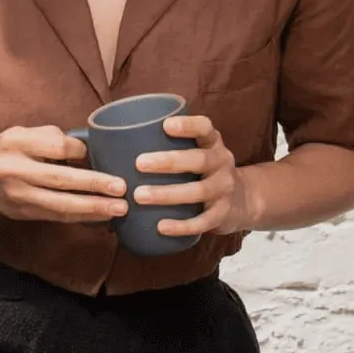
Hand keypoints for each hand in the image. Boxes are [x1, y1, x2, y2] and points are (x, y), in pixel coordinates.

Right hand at [0, 126, 128, 222]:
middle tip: (121, 187)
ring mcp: (18, 195)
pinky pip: (58, 216)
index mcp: (16, 142)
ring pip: (60, 204)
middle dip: (94, 184)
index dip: (80, 150)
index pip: (56, 147)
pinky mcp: (24, 213)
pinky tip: (104, 215)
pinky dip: (83, 217)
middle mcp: (14, 170)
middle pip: (59, 179)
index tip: (97, 152)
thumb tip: (93, 148)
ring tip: (119, 208)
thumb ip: (52, 138)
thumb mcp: (24, 133)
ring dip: (93, 207)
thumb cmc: (11, 150)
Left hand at [132, 114, 253, 237]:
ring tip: (139, 196)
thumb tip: (112, 138)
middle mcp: (222, 163)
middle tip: (139, 164)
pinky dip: (182, 226)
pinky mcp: (222, 214)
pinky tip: (160, 227)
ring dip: (168, 194)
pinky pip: (203, 222)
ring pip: (198, 192)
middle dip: (169, 161)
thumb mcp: (198, 152)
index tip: (165, 125)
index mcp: (213, 144)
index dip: (188, 125)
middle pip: (200, 160)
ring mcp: (224, 189)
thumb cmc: (203, 171)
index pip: (205, 128)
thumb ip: (170, 145)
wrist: (241, 201)